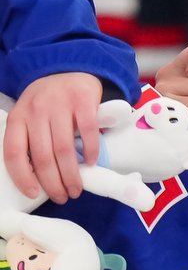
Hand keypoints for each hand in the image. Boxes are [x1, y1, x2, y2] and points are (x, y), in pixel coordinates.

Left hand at [3, 72, 106, 204]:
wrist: (70, 71)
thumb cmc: (50, 104)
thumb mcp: (31, 117)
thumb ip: (32, 139)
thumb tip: (40, 176)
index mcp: (18, 118)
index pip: (13, 152)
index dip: (22, 176)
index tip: (33, 193)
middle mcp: (35, 111)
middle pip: (43, 156)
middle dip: (53, 183)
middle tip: (62, 197)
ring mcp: (59, 105)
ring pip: (64, 149)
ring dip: (72, 175)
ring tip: (77, 189)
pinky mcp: (83, 102)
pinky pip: (87, 133)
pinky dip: (92, 152)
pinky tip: (92, 163)